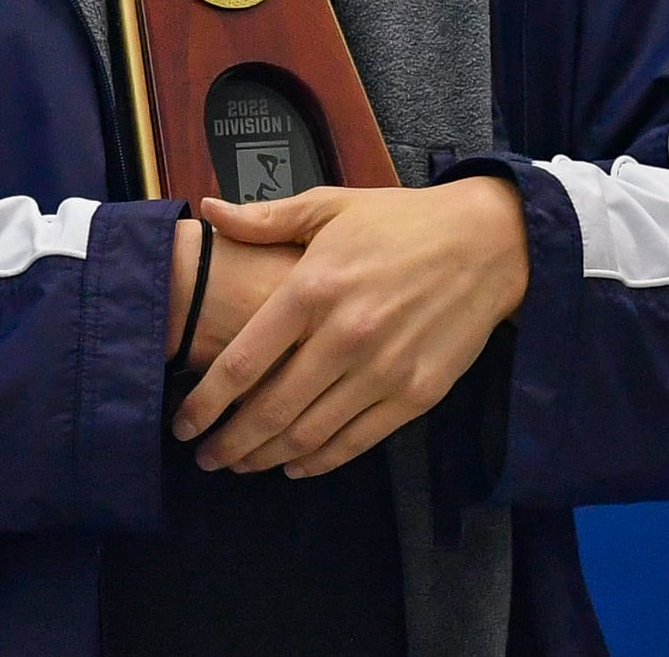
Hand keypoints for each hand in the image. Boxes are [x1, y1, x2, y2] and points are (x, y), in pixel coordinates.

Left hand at [171, 176, 528, 478]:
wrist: (485, 242)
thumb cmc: (400, 221)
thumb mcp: (330, 205)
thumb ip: (265, 218)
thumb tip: (208, 212)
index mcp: (313, 288)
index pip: (243, 362)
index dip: (205, 402)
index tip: (183, 422)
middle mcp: (344, 336)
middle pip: (271, 410)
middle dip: (228, 442)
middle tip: (203, 457)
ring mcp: (383, 371)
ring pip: (310, 435)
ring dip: (267, 458)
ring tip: (240, 464)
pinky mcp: (416, 395)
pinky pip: (356, 442)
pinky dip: (319, 461)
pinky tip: (295, 464)